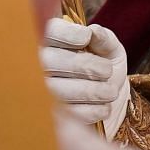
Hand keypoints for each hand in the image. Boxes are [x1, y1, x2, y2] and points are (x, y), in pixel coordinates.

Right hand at [40, 18, 129, 140]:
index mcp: (52, 42)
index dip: (65, 34)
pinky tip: (103, 107)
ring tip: (110, 92)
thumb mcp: (110, 50)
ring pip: (56, 90)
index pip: (47, 32)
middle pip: (48, 61)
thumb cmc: (105, 68)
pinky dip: (91, 110)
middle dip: (83, 65)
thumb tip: (94, 32)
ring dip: (91, 91)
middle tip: (106, 71)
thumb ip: (104, 39)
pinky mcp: (50, 118)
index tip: (86, 38)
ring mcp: (39, 93)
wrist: (108, 102)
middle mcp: (38, 66)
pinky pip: (65, 113)